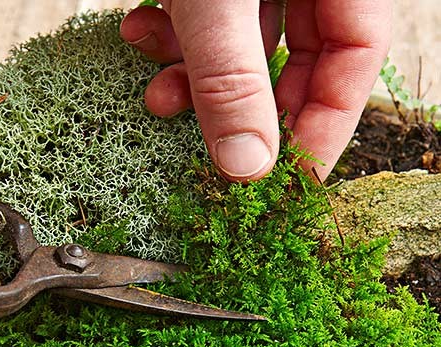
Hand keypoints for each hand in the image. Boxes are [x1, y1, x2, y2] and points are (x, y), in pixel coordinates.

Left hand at [120, 0, 390, 180]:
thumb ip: (231, 75)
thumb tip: (246, 167)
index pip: (355, 65)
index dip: (323, 130)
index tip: (290, 182)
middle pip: (296, 64)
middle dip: (244, 111)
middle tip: (217, 154)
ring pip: (241, 47)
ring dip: (194, 79)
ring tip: (156, 96)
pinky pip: (207, 16)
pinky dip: (171, 37)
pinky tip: (138, 33)